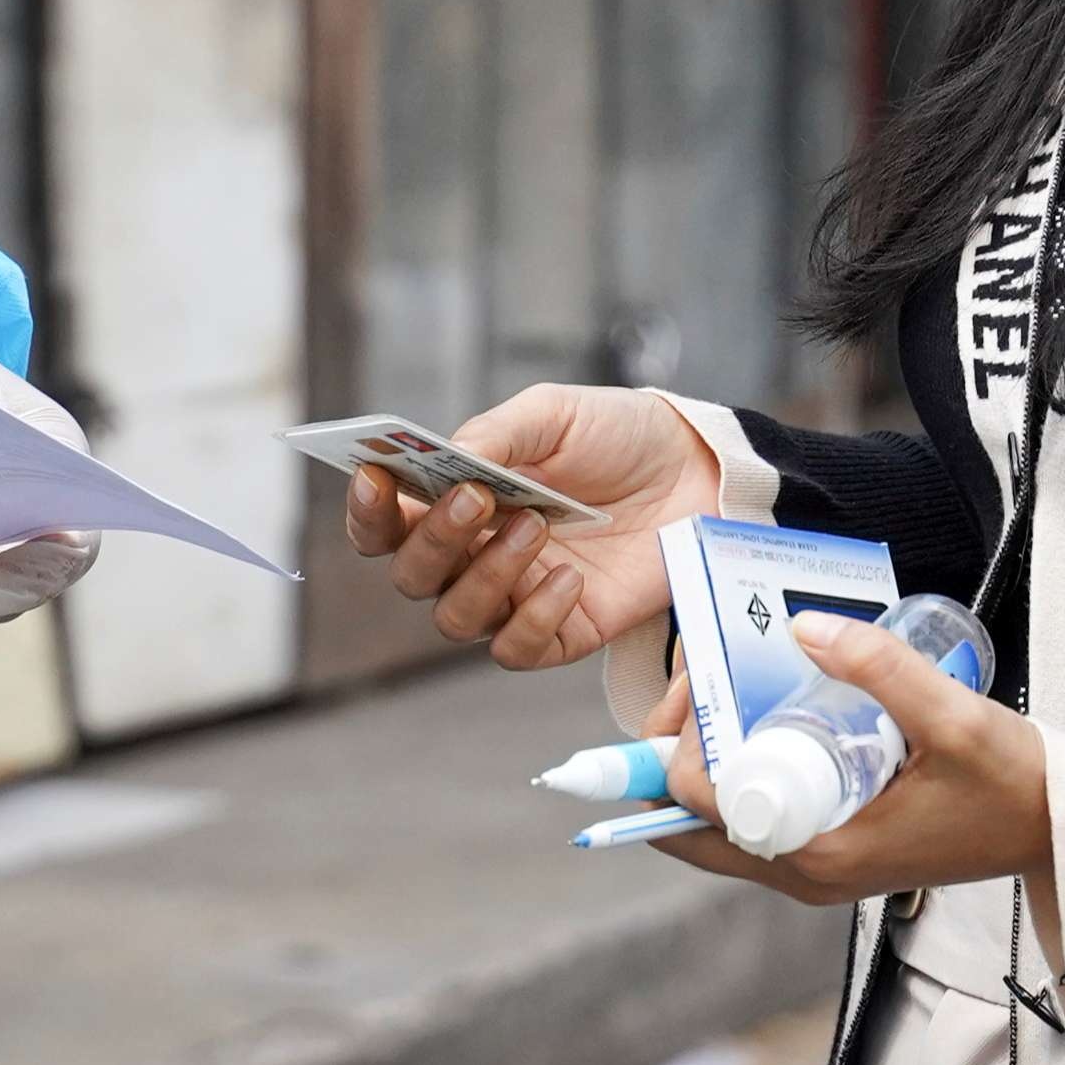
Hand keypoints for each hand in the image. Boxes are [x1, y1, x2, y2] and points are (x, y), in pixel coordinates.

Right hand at [339, 386, 722, 671]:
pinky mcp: (562, 631)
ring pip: (457, 617)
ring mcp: (516, 596)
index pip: (386, 523)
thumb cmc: (618, 437)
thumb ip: (496, 435)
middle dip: (434, 540)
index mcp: (458, 499)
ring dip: (487, 575)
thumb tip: (444, 458)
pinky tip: (572, 577)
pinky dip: (536, 616)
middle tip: (478, 500)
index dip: (368, 511)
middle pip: (413, 576)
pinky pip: (518, 648)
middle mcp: (475, 555)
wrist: (696, 471)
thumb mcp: (555, 415)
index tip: (375, 478)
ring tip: (537, 526)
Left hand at [641, 618, 1052, 909]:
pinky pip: (755, 824)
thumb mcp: (955, 718)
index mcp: (822, 856)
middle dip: (677, 758)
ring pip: (720, 829)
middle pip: (694, 830)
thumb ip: (882, 669)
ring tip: (718, 692)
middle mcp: (808, 875)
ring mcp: (817, 871)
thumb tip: (804, 627)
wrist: (1054, 827)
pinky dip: (739, 778)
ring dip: (704, 767)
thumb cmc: (1011, 784)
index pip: (705, 811)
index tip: (701, 684)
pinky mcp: (831, 855)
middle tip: (696, 684)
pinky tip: (756, 720)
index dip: (683, 747)